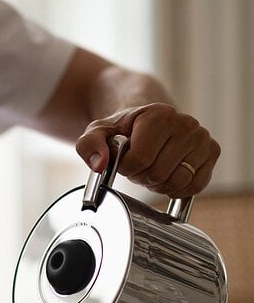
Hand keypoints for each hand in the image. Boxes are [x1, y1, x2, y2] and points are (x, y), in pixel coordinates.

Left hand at [75, 102, 220, 196]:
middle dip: (143, 176)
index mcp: (158, 114)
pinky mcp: (212, 151)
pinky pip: (195, 186)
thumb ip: (89, 146)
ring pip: (178, 182)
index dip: (127, 168)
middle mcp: (185, 123)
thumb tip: (100, 165)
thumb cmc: (123, 129)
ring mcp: (202, 137)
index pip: (140, 160)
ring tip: (153, 168)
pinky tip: (169, 174)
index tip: (125, 158)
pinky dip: (178, 188)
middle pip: (159, 173)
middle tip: (139, 165)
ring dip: (160, 184)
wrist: (148, 121)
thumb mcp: (98, 132)